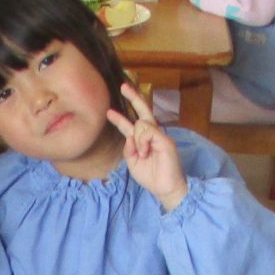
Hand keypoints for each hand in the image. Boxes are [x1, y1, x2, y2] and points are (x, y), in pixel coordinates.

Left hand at [106, 84, 186, 210]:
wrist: (165, 188)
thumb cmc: (150, 177)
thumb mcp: (132, 162)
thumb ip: (128, 148)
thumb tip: (129, 136)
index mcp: (144, 140)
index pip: (132, 124)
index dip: (120, 118)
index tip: (109, 112)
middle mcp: (152, 135)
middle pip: (142, 111)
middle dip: (133, 98)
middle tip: (123, 86)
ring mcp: (160, 136)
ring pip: (141, 123)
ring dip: (137, 138)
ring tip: (142, 153)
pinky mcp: (165, 139)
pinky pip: (148, 131)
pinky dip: (143, 141)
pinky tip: (146, 151)